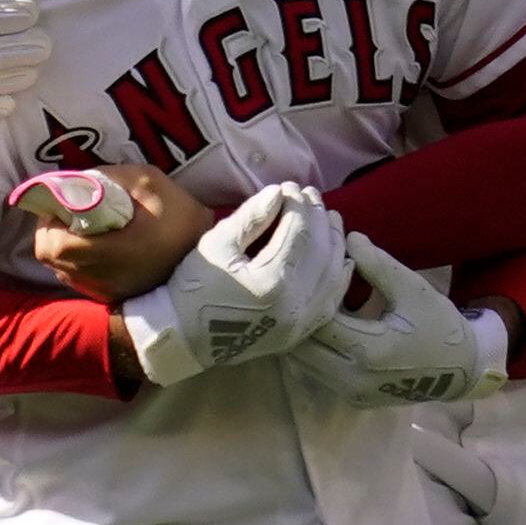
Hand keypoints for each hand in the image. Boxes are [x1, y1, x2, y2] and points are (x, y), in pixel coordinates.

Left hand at [32, 164, 211, 301]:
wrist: (209, 256)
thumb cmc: (180, 216)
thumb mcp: (149, 181)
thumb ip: (111, 177)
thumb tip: (78, 179)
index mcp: (112, 251)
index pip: (55, 246)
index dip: (48, 223)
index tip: (60, 204)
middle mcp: (104, 278)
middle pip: (51, 259)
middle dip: (51, 232)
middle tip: (67, 212)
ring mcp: (107, 292)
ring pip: (61, 270)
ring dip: (62, 246)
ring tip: (82, 226)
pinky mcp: (113, 297)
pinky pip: (78, 278)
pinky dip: (75, 260)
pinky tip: (96, 243)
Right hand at [118, 183, 350, 385]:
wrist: (184, 338)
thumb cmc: (194, 287)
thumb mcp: (217, 243)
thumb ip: (251, 217)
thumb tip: (279, 192)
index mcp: (272, 281)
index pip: (299, 232)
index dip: (298, 204)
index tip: (290, 185)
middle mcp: (295, 305)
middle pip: (321, 250)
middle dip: (318, 217)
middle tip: (309, 194)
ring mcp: (301, 323)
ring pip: (333, 275)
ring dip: (334, 241)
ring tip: (327, 217)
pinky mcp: (301, 333)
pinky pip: (332, 301)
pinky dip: (339, 276)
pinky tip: (341, 256)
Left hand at [288, 233, 508, 406]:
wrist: (462, 371)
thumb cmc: (439, 326)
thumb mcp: (412, 289)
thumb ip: (377, 264)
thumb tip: (347, 238)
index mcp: (369, 350)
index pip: (319, 320)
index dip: (313, 293)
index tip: (315, 269)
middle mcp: (353, 378)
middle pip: (302, 346)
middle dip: (300, 315)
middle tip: (300, 286)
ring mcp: (351, 393)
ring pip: (305, 362)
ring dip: (304, 333)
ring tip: (309, 303)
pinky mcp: (353, 400)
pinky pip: (319, 371)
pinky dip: (316, 349)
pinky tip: (323, 326)